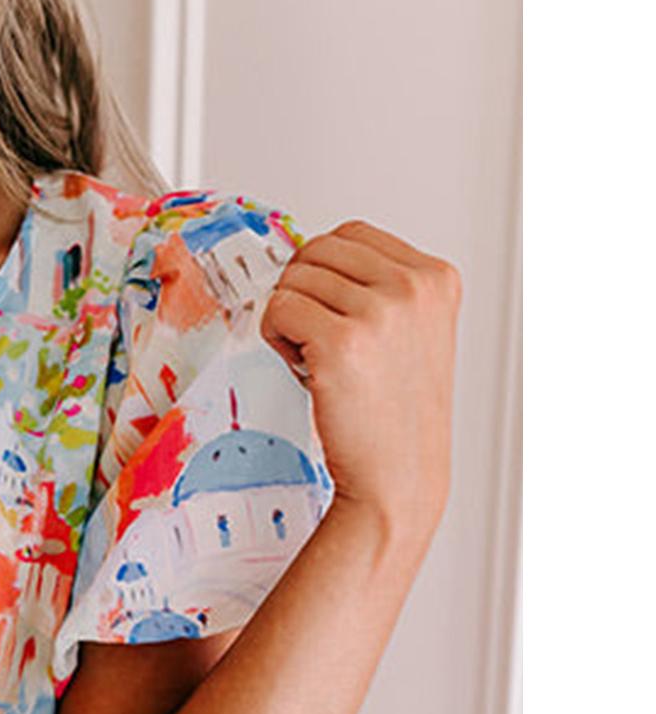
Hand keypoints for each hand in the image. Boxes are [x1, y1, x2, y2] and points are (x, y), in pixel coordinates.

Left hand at [260, 219, 461, 546]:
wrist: (398, 478)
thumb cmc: (395, 413)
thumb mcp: (412, 331)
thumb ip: (379, 286)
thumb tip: (312, 256)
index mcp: (437, 278)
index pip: (351, 234)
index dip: (326, 273)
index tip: (336, 314)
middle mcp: (414, 287)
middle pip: (318, 250)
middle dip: (304, 292)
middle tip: (321, 341)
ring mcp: (380, 311)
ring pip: (294, 278)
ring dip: (290, 318)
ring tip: (319, 361)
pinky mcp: (341, 341)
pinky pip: (277, 309)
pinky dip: (276, 338)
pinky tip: (305, 371)